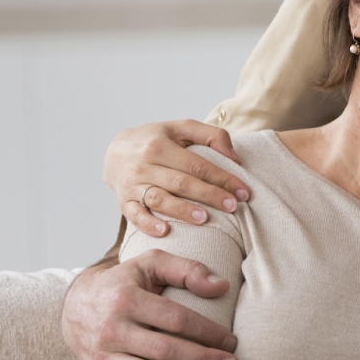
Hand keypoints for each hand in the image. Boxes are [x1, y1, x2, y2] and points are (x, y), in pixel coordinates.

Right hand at [60, 252, 238, 359]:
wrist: (76, 302)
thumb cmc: (124, 282)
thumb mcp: (151, 263)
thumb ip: (187, 269)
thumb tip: (221, 286)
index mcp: (126, 298)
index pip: (176, 318)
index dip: (207, 331)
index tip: (231, 341)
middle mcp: (111, 328)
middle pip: (163, 348)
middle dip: (201, 359)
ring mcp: (102, 355)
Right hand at [104, 120, 249, 237]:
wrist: (116, 150)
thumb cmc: (156, 140)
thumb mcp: (181, 129)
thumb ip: (211, 135)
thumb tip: (235, 158)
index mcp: (160, 145)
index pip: (197, 165)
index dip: (222, 178)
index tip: (243, 192)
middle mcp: (144, 165)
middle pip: (181, 182)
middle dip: (209, 195)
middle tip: (233, 206)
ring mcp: (132, 184)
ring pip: (159, 199)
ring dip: (182, 210)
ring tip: (205, 218)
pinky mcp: (124, 201)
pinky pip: (134, 215)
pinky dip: (148, 224)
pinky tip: (165, 231)